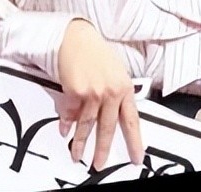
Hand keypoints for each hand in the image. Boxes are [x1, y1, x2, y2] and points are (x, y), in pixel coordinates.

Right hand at [57, 18, 143, 168]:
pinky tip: (64, 130)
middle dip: (102, 151)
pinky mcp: (76, 92)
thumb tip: (114, 116)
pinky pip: (71, 115)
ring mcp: (93, 93)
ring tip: (77, 155)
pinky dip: (66, 124)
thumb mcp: (115, 72)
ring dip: (80, 144)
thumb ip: (116, 94)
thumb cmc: (95, 51)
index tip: (136, 157)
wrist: (77, 37)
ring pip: (86, 126)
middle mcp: (111, 92)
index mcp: (125, 87)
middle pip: (107, 129)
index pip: (132, 121)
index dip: (134, 142)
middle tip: (99, 164)